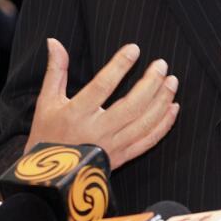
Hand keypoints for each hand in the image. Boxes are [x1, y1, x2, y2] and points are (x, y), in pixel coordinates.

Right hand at [25, 39, 179, 168]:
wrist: (50, 179)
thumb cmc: (47, 135)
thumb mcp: (47, 101)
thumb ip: (56, 70)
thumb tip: (54, 41)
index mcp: (76, 114)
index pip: (102, 86)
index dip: (119, 66)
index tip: (134, 49)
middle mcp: (96, 131)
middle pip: (131, 105)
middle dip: (151, 83)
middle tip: (161, 64)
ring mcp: (111, 147)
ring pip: (143, 123)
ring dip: (161, 100)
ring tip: (172, 81)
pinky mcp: (121, 158)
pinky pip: (147, 141)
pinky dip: (163, 125)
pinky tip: (173, 107)